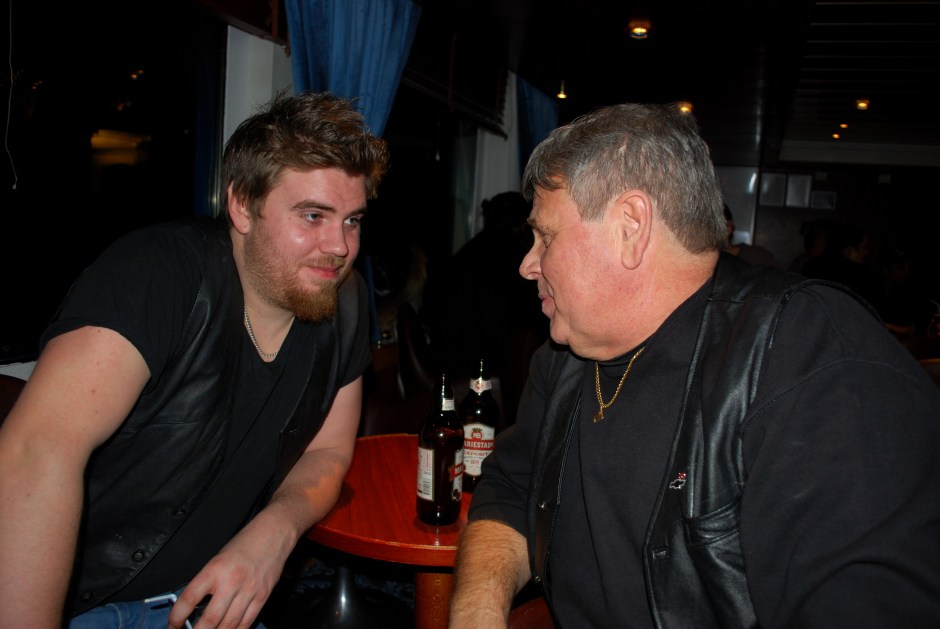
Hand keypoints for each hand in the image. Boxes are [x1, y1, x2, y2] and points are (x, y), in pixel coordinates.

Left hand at [168, 516, 292, 628]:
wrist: (273, 533)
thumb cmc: (245, 544)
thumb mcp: (218, 559)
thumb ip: (208, 582)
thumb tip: (196, 607)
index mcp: (215, 569)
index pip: (189, 598)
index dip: (177, 617)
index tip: (173, 624)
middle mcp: (231, 582)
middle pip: (209, 620)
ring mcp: (248, 591)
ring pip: (228, 625)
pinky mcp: (262, 596)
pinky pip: (247, 622)